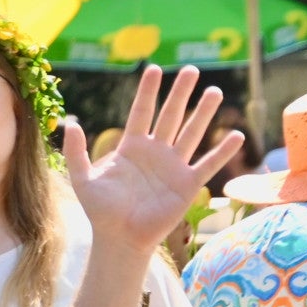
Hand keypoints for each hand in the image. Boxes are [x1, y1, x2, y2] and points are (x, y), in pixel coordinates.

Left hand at [63, 65, 243, 255]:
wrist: (119, 237)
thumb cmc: (100, 210)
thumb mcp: (83, 179)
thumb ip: (77, 152)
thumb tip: (71, 124)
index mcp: (131, 147)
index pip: (141, 112)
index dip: (148, 92)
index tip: (154, 69)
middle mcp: (155, 152)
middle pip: (170, 116)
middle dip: (180, 94)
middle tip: (192, 70)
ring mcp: (173, 166)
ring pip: (191, 133)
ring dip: (203, 113)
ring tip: (214, 91)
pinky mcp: (187, 184)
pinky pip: (207, 164)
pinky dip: (222, 152)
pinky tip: (235, 135)